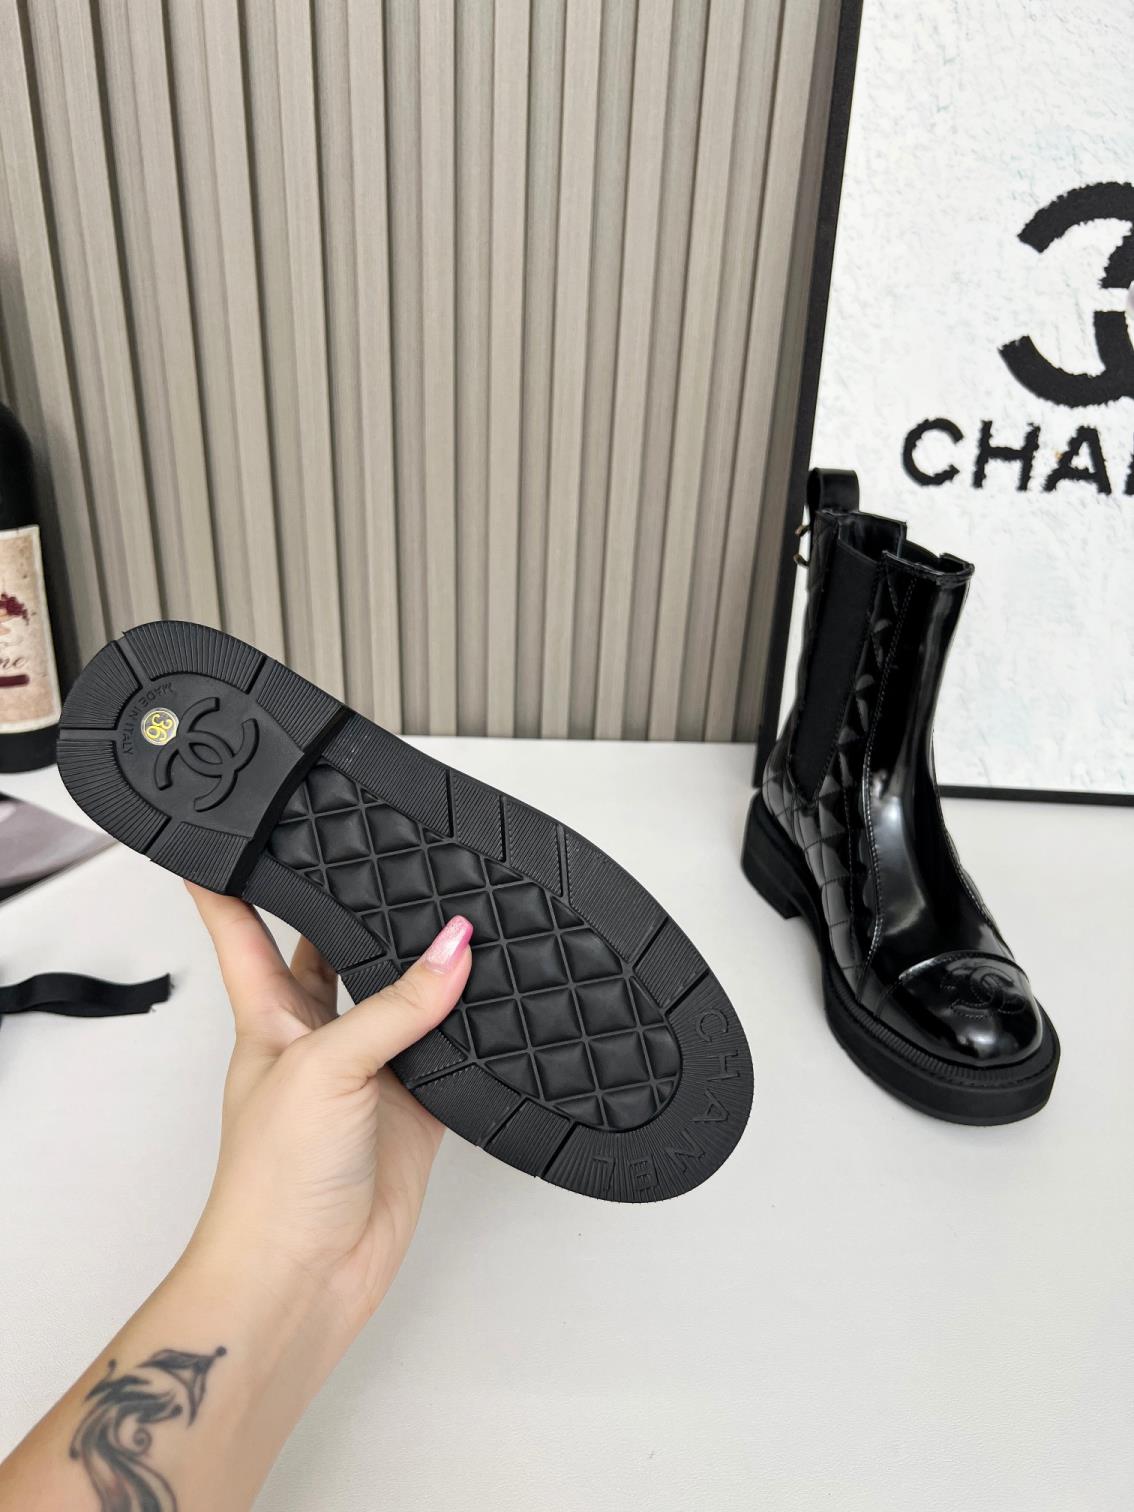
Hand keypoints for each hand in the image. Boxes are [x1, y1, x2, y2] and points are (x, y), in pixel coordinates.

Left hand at [185, 885, 471, 1337]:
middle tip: (386, 854)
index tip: (234, 830)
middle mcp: (316, 1038)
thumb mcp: (325, 1067)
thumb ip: (394, 1005)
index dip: (232, 878)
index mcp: (267, 1016)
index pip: (240, 927)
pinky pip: (448, 1054)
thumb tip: (454, 947)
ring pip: (400, 999)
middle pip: (331, 954)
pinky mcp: (413, 1111)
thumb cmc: (271, 1181)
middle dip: (354, 908)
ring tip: (460, 909)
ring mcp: (366, 1075)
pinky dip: (471, 1029)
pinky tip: (495, 998)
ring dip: (426, 967)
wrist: (303, 1276)